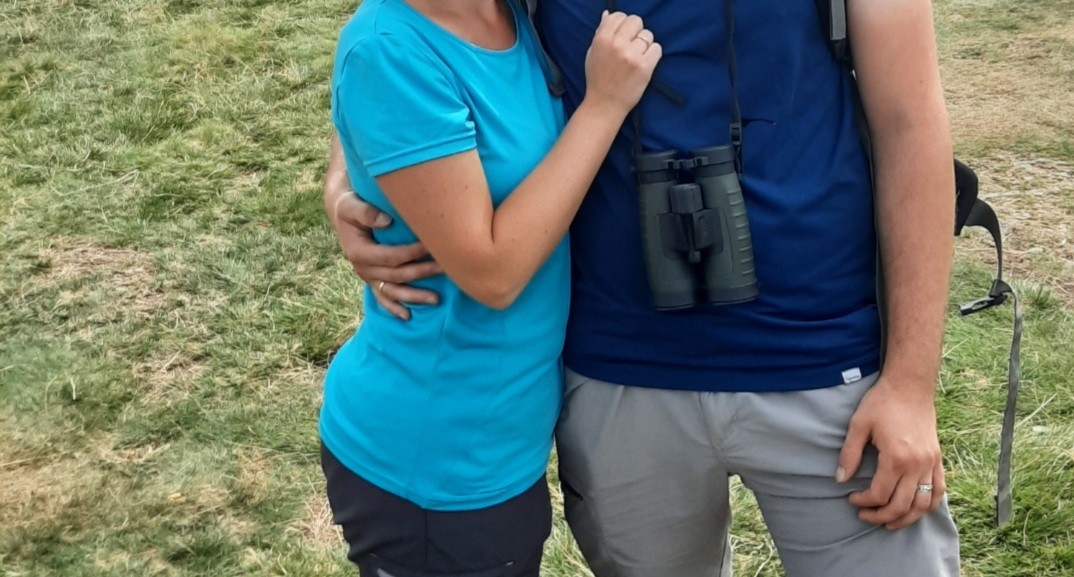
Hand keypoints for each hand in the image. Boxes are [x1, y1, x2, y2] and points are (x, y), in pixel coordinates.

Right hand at [325, 179, 441, 320]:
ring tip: (436, 299)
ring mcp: (368, 277)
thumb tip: (387, 221)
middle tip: (445, 268)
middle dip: (422, 272)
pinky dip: (394, 308)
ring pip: (393, 291)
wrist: (342, 213)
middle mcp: (362, 269)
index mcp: (358, 252)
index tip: (432, 246)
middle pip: (397, 275)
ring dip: (414, 296)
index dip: (412, 253)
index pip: (391, 256)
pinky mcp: (372, 280)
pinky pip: (383, 298)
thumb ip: (366, 212)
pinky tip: (407, 316)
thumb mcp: (351, 205)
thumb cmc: (350, 206)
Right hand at [583, 11, 662, 116]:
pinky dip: (653, 54)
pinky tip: (645, 63)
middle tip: (632, 46)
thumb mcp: (593, 53)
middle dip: (636, 32)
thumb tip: (608, 14)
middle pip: (636, 22)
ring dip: (645, 44)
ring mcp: (631, 56)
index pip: (620, 16)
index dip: (624, 25)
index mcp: (602, 39)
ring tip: (637, 57)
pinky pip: (657, 49)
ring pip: (648, 35)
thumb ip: (601, 32)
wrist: (604, 104)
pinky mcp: (644, 67)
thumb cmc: (598, 79)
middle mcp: (617, 44)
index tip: (624, 35)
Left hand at [837, 375, 946, 529]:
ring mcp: (931, 463)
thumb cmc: (882, 402)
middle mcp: (917, 465)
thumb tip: (840, 479)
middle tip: (864, 515)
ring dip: (906, 518)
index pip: (880, 494)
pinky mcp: (937, 459)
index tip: (851, 498)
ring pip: (923, 504)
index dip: (863, 502)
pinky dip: (929, 504)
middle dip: (881, 516)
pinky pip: (939, 490)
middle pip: (901, 505)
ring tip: (889, 522)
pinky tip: (916, 509)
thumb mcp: (858, 425)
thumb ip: (849, 454)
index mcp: (896, 458)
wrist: (910, 386)